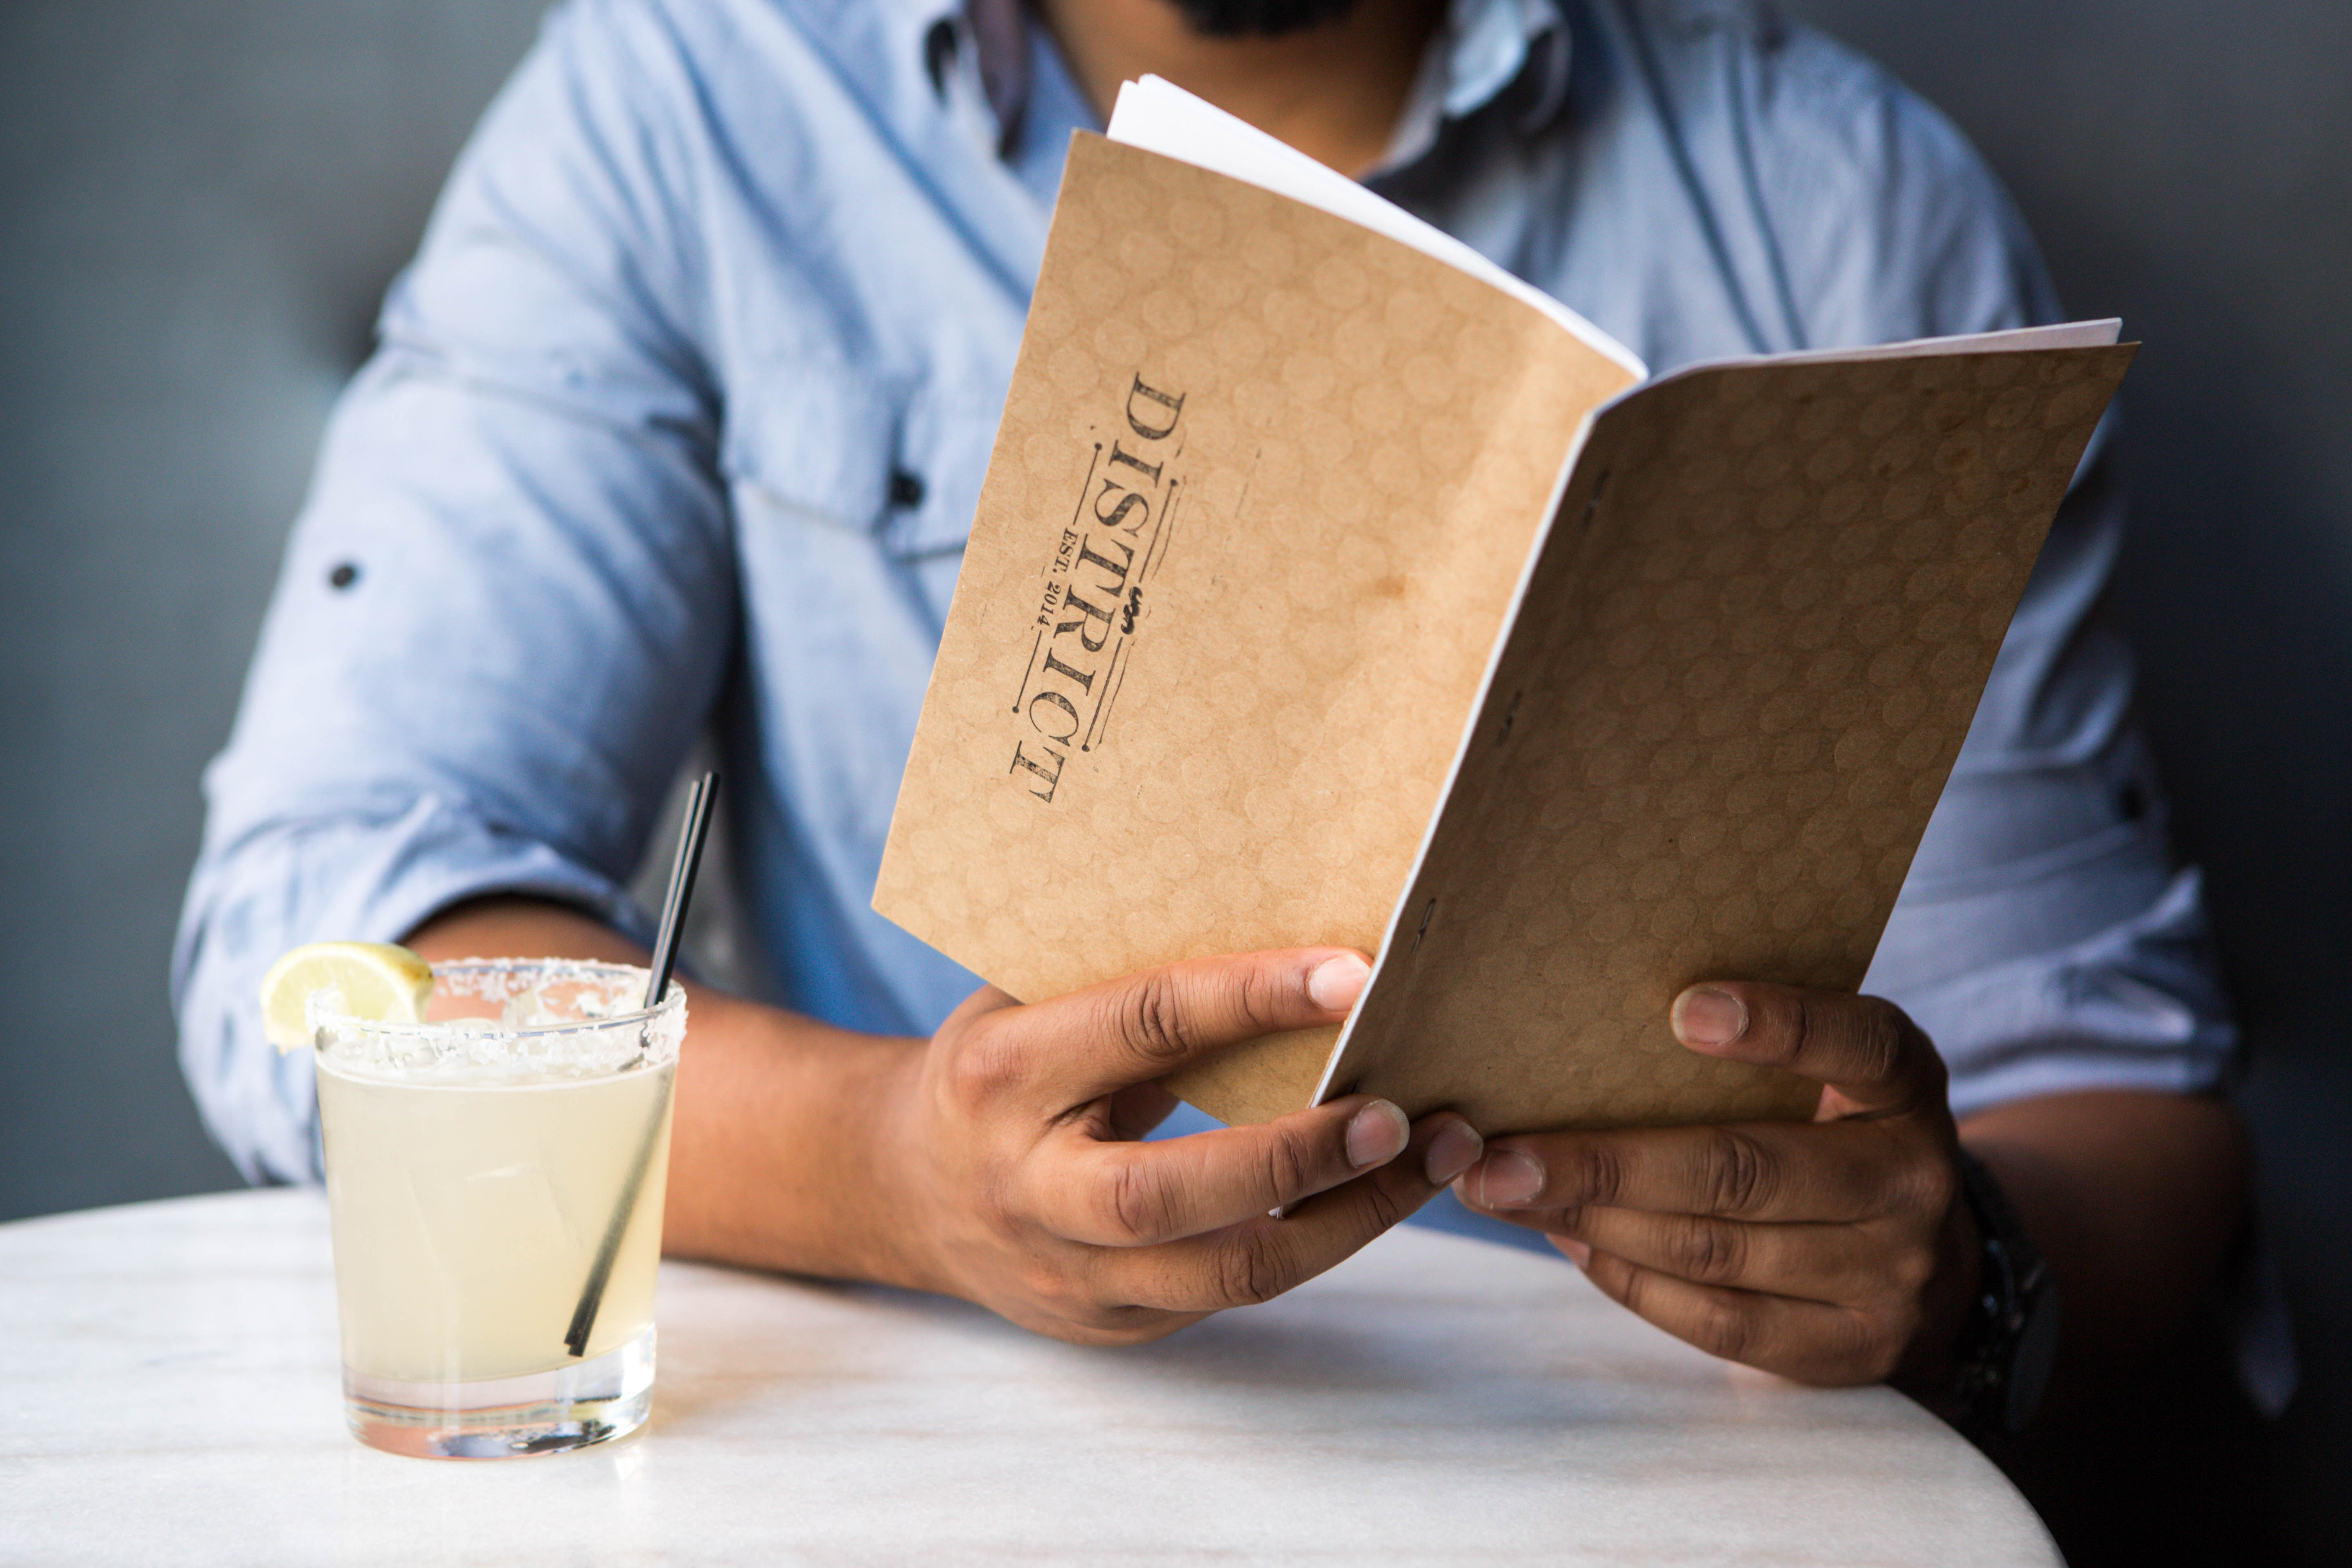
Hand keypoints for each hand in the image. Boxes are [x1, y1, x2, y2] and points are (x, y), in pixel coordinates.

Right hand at [887, 948, 1485, 1344]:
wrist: (904, 1188)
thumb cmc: (1000, 1064)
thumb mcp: (1029, 1000)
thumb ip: (1125, 976)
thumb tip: (1283, 908)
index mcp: (1004, 1072)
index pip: (1141, 1028)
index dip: (1251, 999)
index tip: (1353, 975)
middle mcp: (1027, 1184)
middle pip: (1171, 1191)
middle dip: (1301, 1154)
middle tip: (1405, 1112)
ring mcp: (1066, 1271)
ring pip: (1227, 1268)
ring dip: (1348, 1219)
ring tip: (1432, 1159)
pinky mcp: (1113, 1324)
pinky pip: (1232, 1292)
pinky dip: (1316, 1243)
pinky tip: (1374, 1197)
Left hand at [1454, 982, 1978, 1388]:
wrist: (1933, 1262)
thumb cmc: (1837, 1132)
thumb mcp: (1829, 1074)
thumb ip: (1754, 1048)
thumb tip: (1587, 1034)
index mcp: (1904, 1084)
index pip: (1858, 1042)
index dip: (1780, 1025)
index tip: (1683, 1010)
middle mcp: (1909, 1179)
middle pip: (1744, 1170)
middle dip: (1606, 1164)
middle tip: (1501, 1153)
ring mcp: (1886, 1274)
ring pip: (1714, 1252)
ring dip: (1593, 1223)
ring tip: (1504, 1193)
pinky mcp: (1847, 1349)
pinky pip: (1717, 1320)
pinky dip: (1627, 1278)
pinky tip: (1565, 1241)